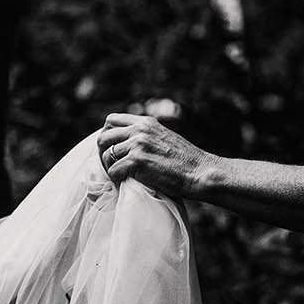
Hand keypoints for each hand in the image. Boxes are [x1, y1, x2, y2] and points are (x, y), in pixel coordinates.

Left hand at [95, 113, 215, 197]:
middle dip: (102, 153)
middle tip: (111, 167)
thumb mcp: (164, 138)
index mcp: (146, 122)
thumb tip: (125, 145)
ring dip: (110, 169)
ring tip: (119, 177)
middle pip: (103, 137)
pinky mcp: (138, 161)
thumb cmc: (185, 161)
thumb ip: (146, 136)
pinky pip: (114, 170)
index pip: (111, 120)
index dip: (107, 135)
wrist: (200, 172)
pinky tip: (125, 183)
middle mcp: (140, 130)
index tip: (110, 149)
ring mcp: (138, 144)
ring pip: (107, 156)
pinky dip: (116, 180)